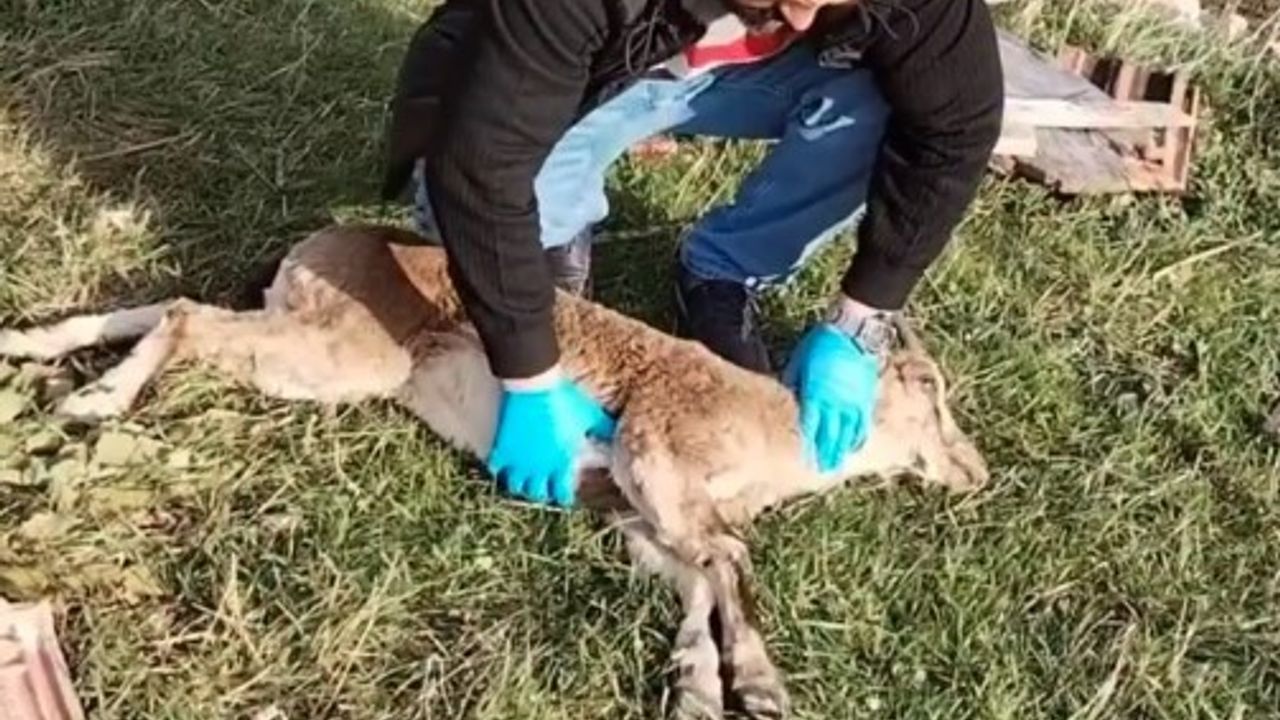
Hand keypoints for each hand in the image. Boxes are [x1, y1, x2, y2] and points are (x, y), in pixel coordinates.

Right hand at [487, 369, 615, 506]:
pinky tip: (503, 464)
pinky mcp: (503, 448)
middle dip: (541, 492)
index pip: (562, 493)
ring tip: (523, 478)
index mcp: (562, 462)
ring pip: (515, 486)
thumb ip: (603, 429)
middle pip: (537, 494)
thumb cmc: (564, 399)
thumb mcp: (589, 415)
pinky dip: (498, 468)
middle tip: (542, 486)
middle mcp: (539, 467)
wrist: (535, 384)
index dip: (563, 495)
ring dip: (520, 484)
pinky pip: (496, 468)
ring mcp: (519, 459)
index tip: (563, 492)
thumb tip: (617, 436)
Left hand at [783, 324, 880, 471]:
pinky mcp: (866, 396)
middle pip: (829, 435)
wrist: (853, 331)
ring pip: (847, 432)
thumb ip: (795, 382)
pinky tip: (856, 445)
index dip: (807, 444)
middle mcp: (835, 402)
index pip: (810, 426)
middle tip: (821, 469)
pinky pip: (863, 422)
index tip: (803, 458)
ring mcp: (853, 401)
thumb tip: (788, 397)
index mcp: (815, 393)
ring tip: (837, 464)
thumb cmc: (822, 342)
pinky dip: (859, 436)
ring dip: (842, 449)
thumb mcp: (800, 361)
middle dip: (825, 454)